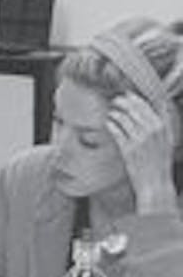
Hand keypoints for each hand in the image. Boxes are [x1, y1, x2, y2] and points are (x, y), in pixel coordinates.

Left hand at [107, 93, 177, 214]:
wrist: (155, 183)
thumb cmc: (159, 162)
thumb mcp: (167, 141)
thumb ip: (162, 124)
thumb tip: (158, 105)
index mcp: (163, 127)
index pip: (147, 104)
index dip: (135, 97)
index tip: (127, 93)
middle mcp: (152, 131)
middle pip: (133, 108)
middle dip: (122, 101)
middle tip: (116, 100)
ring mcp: (139, 139)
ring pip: (122, 117)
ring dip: (115, 112)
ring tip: (112, 112)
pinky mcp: (127, 148)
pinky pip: (115, 130)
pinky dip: (110, 124)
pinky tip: (108, 123)